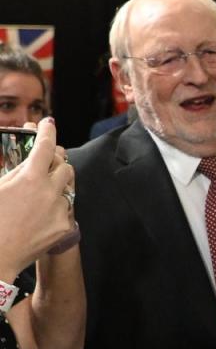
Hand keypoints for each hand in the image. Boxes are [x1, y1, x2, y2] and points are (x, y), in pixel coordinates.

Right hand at [0, 118, 73, 279]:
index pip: (45, 146)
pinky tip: (41, 213)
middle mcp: (50, 190)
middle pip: (64, 165)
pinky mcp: (65, 225)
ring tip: (42, 189)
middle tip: (45, 161)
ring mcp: (60, 209)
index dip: (48, 132)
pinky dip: (56, 206)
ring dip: (57, 183)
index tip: (48, 123)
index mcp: (30, 178)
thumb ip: (14, 172)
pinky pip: (66, 208)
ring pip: (67, 187)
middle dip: (55, 161)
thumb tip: (27, 163)